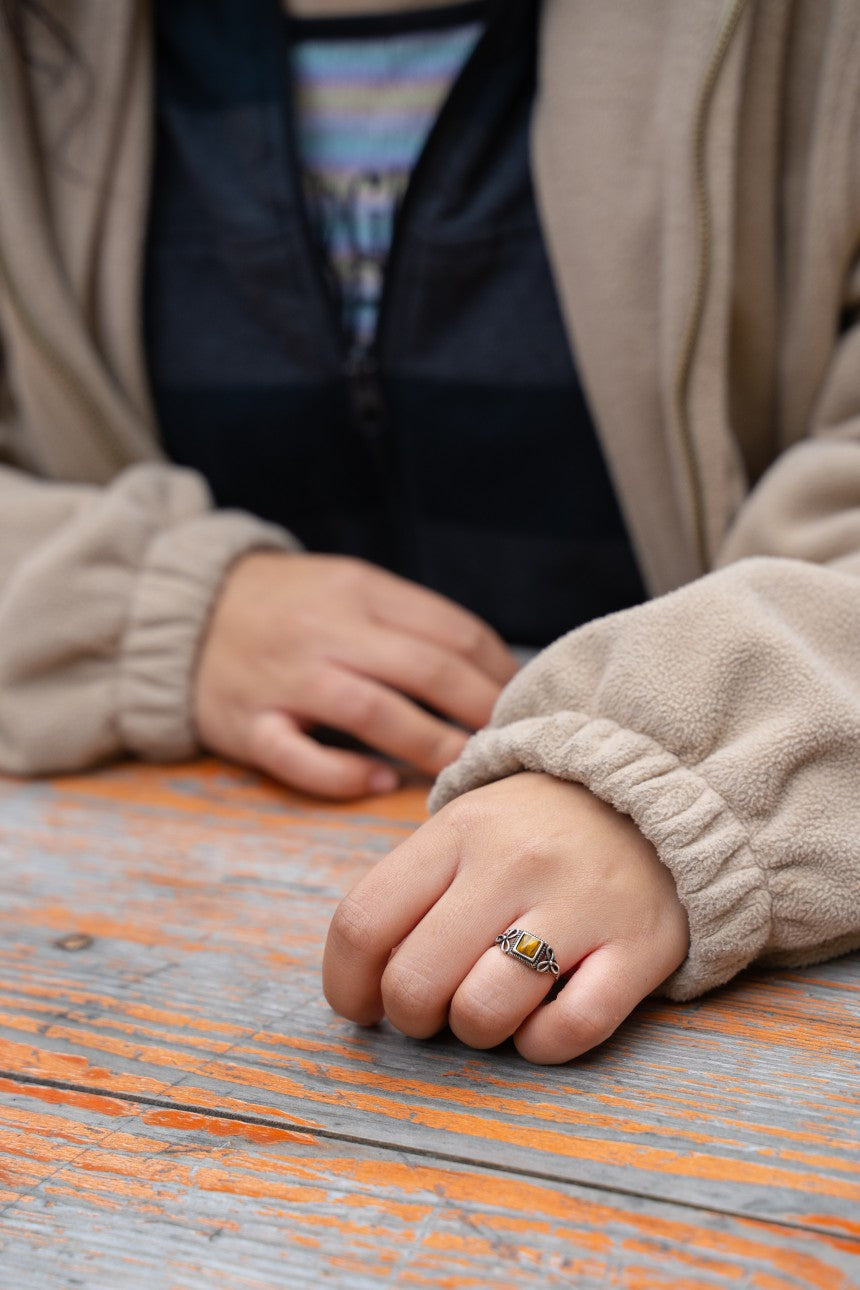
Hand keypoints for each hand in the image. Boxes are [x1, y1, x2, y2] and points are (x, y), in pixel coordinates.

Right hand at [194, 553, 516, 797]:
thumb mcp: (348, 586)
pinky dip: (343, 774)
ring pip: (371, 712)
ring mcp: (284, 678)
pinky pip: (299, 756)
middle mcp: (326, 630)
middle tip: (516, 744)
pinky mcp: (247, 723)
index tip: (528, 702)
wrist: (180, 611)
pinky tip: (380, 783)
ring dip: (429, 744)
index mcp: (359, 590)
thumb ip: (410, 620)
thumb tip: (493, 669)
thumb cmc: (286, 604)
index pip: (450, 630)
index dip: (499, 670)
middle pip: (424, 669)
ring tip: (466, 770)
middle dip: (481, 711)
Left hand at [323, 772, 689, 1062]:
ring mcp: (578, 905)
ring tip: (490, 1008)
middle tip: (432, 1011)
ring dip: (476, 1033)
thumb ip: (415, 890)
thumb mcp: (468, 829)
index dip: (346, 984)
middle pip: (415, 982)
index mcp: (459, 831)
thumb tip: (365, 979)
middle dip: (411, 1018)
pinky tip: (542, 1023)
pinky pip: (570, 1030)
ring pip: (484, 1013)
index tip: (362, 1006)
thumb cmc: (537, 832)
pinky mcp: (639, 948)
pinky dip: (543, 1046)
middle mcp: (513, 863)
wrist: (655, 799)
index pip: (364, 921)